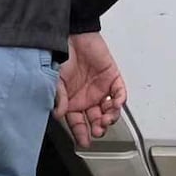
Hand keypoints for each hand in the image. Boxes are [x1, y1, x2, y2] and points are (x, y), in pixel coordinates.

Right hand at [55, 30, 129, 146]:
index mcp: (71, 101)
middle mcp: (86, 98)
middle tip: (98, 131)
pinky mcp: (112, 78)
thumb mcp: (55, 79)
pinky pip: (119, 93)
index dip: (81, 133)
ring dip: (109, 117)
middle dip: (98, 128)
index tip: (84, 142)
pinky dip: (119, 101)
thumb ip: (58, 97)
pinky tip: (115, 104)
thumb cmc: (61, 55)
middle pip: (95, 120)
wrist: (73, 33)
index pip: (77, 123)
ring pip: (108, 110)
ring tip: (106, 118)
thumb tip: (59, 114)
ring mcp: (100, 89)